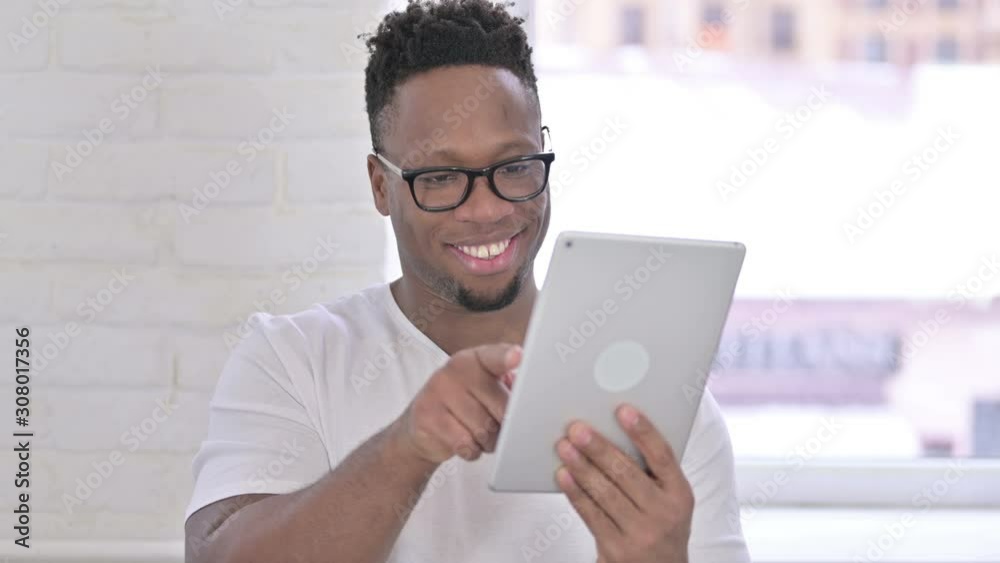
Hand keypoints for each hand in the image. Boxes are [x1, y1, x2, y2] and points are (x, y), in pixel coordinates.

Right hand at [391, 343, 519, 465]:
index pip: (495, 357)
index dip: (507, 357)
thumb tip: (529, 398)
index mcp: (476, 359)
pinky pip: (466, 444)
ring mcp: (438, 391)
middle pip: (501, 406)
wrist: (423, 426)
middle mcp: (455, 370)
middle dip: (506, 425)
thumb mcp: (488, 391)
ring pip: (484, 430)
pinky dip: (472, 451)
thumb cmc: (465, 406)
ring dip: (488, 441)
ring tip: (479, 434)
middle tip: (498, 425)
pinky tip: (465, 442)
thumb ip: (510, 389)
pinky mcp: (427, 416)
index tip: (517, 356)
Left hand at [555, 404, 692, 562]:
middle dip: (598, 448)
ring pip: (605, 493)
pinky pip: (592, 515)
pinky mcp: (617, 549)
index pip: (662, 456)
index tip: (623, 410)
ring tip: (564, 447)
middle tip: (577, 428)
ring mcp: (641, 533)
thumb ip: (650, 472)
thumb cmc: (659, 526)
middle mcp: (664, 513)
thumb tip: (611, 433)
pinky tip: (564, 476)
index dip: (643, 431)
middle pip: (627, 473)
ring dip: (581, 467)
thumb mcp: (668, 500)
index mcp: (680, 494)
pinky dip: (576, 493)